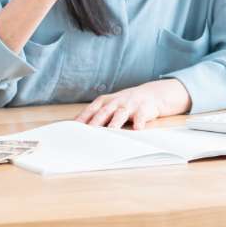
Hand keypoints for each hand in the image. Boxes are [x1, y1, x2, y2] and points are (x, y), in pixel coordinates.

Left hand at [75, 79, 192, 129]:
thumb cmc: (126, 103)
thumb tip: (77, 126)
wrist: (152, 94)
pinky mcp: (144, 108)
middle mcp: (116, 101)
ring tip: (111, 131)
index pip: (91, 109)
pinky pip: (141, 116)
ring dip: (115, 122)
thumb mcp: (110, 105)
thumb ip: (97, 115)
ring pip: (121, 113)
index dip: (83, 118)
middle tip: (88, 132)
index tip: (73, 128)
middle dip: (96, 121)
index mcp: (106, 101)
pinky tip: (138, 129)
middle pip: (104, 111)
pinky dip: (139, 122)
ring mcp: (130, 104)